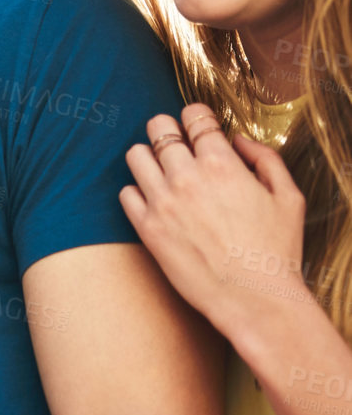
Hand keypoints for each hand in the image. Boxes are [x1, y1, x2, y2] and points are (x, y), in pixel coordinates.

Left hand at [121, 103, 310, 334]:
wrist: (255, 298)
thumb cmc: (276, 250)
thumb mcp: (288, 197)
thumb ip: (265, 159)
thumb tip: (238, 140)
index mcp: (222, 164)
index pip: (194, 116)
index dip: (196, 116)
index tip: (198, 125)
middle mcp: (186, 177)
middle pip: (158, 127)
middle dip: (167, 129)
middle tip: (176, 142)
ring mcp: (162, 202)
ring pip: (135, 155)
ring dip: (148, 157)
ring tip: (162, 170)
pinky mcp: (147, 228)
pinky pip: (125, 193)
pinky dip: (137, 192)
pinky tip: (154, 200)